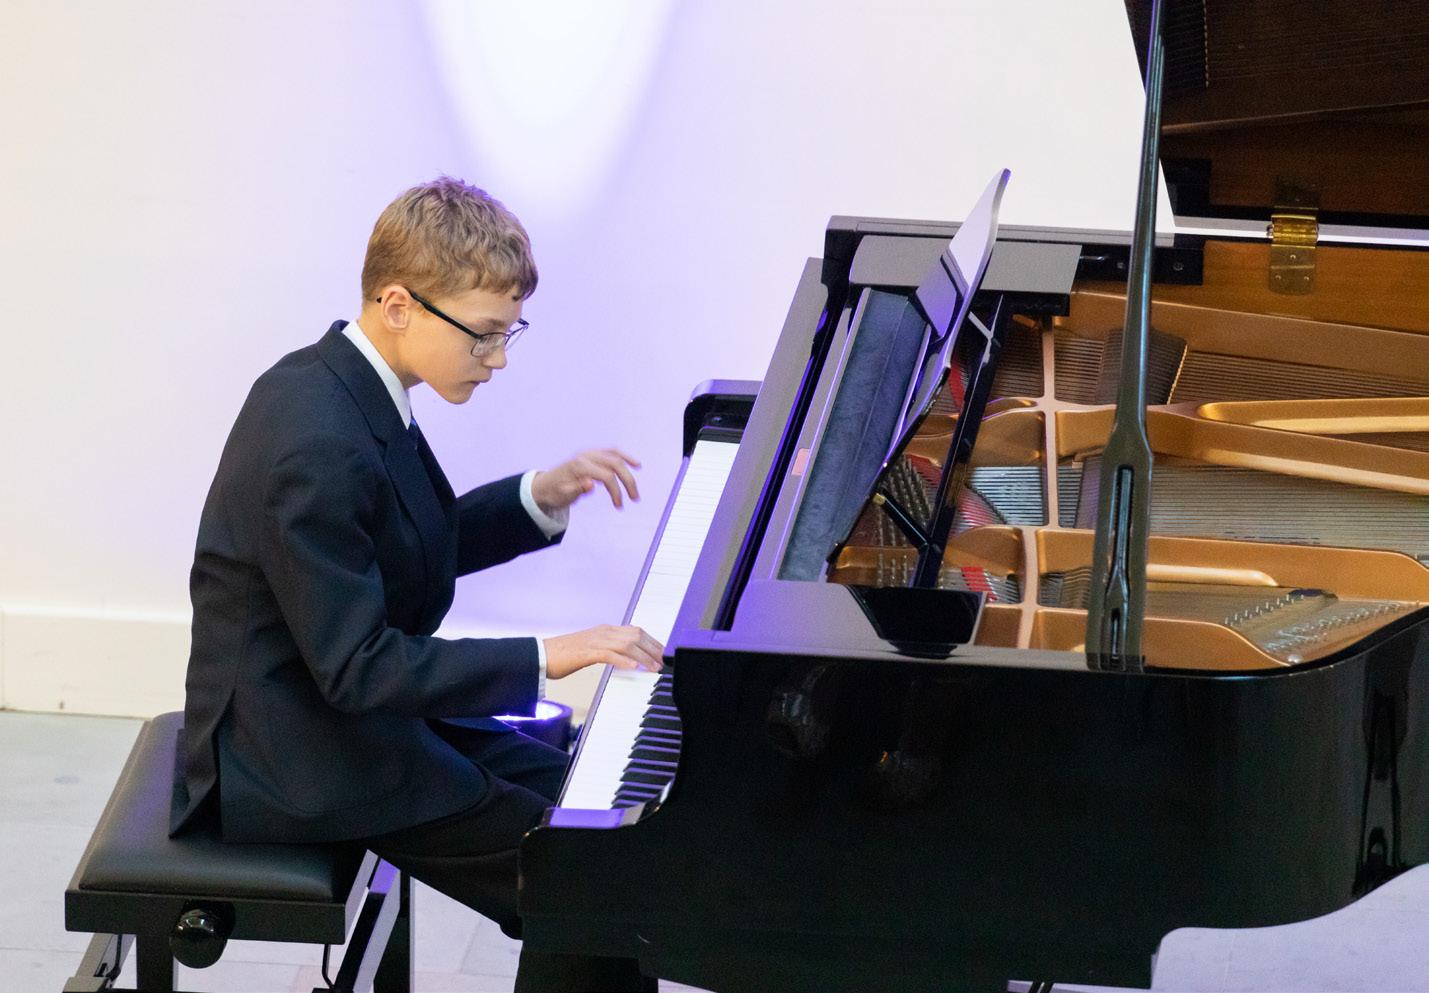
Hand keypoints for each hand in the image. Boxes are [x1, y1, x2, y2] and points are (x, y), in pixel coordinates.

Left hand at [531, 449, 640, 514]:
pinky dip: (623, 457)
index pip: (606, 476)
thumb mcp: (563, 495)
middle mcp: (586, 456)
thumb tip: (590, 484)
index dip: (616, 491)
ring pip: (614, 456)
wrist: (544, 485)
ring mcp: (589, 453)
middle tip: (635, 498)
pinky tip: (634, 463)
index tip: (619, 506)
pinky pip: (611, 452)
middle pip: (614, 464)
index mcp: (580, 466)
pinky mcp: (592, 455)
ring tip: (638, 471)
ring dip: (628, 466)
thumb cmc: (554, 493)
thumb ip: (577, 489)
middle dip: (627, 480)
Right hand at [543, 625, 664, 678]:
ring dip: (643, 656)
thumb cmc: (564, 655)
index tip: (662, 653)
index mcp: (605, 630)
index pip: (635, 632)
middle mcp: (603, 632)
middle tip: (663, 662)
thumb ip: (609, 651)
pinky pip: (610, 654)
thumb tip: (627, 660)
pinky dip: (624, 660)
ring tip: (654, 667)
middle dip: (652, 649)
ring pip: (626, 644)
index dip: (651, 642)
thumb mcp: (591, 650)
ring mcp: (595, 640)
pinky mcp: (586, 652)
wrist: (541, 654)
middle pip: (635, 636)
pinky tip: (634, 668)